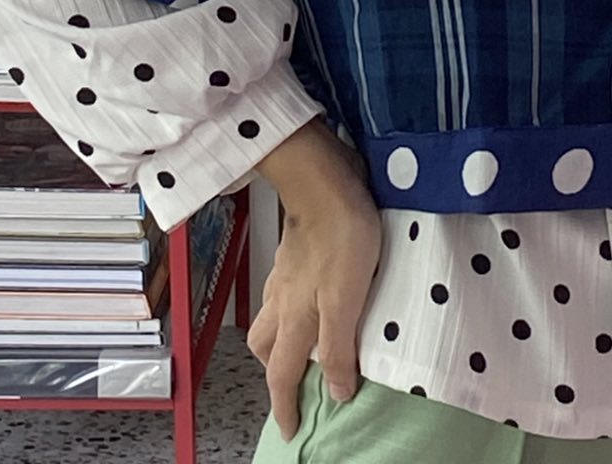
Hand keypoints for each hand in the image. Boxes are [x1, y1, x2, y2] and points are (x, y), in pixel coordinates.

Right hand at [248, 121, 382, 442]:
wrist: (324, 181)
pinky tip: (312, 298)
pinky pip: (283, 293)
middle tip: (296, 384)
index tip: (290, 430)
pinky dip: (290, 308)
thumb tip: (336, 392)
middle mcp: (281, 300)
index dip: (285, 405)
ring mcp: (284, 273)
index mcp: (294, 318)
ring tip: (306, 345)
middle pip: (264, 347)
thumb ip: (339, 345)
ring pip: (270, 318)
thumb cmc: (341, 238)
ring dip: (280, 339)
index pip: (281, 373)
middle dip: (275, 371)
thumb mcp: (347, 298)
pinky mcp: (293, 252)